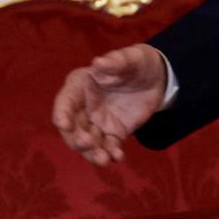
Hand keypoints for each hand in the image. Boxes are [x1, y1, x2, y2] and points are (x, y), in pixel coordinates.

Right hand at [52, 44, 166, 165]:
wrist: (156, 78)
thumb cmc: (137, 63)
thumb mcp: (131, 58)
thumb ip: (117, 61)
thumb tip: (99, 62)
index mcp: (81, 86)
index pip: (65, 101)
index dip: (62, 113)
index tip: (63, 124)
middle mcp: (83, 107)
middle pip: (73, 128)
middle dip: (76, 138)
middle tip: (87, 143)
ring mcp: (97, 122)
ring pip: (88, 142)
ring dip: (92, 152)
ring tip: (103, 160)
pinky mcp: (113, 133)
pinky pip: (108, 146)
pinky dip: (111, 154)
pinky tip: (118, 157)